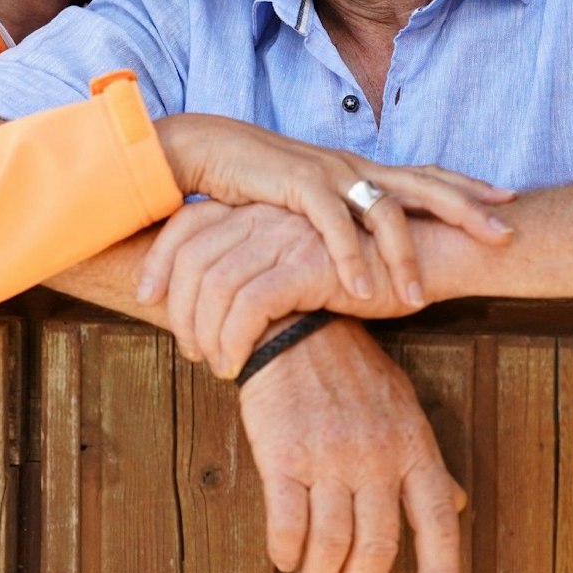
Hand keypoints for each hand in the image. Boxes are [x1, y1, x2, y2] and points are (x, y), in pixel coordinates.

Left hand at [147, 201, 425, 377]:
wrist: (429, 256)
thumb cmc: (367, 267)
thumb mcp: (301, 260)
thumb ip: (263, 266)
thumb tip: (221, 302)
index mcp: (259, 207)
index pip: (187, 226)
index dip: (158, 262)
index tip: (144, 300)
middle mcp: (265, 214)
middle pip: (191, 257)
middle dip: (178, 309)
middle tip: (188, 351)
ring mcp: (285, 235)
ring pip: (215, 286)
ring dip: (207, 334)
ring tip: (218, 366)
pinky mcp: (307, 263)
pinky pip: (250, 305)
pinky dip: (236, 340)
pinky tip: (241, 365)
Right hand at [148, 114, 511, 310]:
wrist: (206, 150)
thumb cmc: (256, 183)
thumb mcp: (309, 201)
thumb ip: (340, 220)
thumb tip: (368, 251)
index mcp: (360, 170)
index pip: (425, 175)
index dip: (467, 187)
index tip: (508, 200)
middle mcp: (353, 167)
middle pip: (424, 184)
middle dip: (467, 209)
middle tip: (504, 234)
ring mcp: (328, 173)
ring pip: (384, 210)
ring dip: (405, 256)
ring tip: (419, 298)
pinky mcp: (297, 184)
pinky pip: (333, 225)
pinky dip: (350, 258)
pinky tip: (364, 290)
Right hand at [238, 317, 465, 572]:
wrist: (295, 329)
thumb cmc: (352, 371)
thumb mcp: (403, 408)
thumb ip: (424, 462)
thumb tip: (456, 504)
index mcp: (412, 446)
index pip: (436, 520)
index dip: (443, 571)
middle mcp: (376, 455)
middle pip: (378, 544)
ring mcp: (329, 456)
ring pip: (332, 541)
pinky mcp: (283, 454)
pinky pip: (287, 520)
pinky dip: (287, 550)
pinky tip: (286, 558)